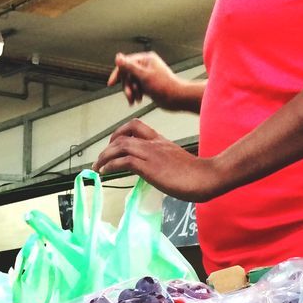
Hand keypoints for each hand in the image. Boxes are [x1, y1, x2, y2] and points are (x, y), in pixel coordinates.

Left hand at [93, 119, 226, 201]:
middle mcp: (153, 143)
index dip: (120, 132)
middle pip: (124, 134)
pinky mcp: (148, 167)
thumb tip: (154, 171)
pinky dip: (110, 165)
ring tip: (97, 166)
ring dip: (104, 156)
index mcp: (160, 140)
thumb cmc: (195, 174)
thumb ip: (162, 161)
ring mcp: (150, 154)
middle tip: (100, 158)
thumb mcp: (175, 161)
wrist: (205, 177)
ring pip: (120, 146)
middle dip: (108, 145)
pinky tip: (105, 172)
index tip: (113, 144)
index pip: (136, 126)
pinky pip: (123, 161)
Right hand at [108, 51, 185, 109]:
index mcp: (145, 59)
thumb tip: (118, 57)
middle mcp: (145, 65)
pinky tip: (138, 100)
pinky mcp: (147, 84)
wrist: (175, 98)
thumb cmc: (163, 86)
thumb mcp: (143, 76)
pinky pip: (136, 88)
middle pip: (127, 75)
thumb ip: (129, 67)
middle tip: (130, 96)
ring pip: (131, 83)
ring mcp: (146, 75)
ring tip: (135, 100)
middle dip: (127, 87)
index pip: (126, 63)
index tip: (110, 84)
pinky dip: (135, 95)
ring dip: (131, 92)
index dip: (118, 73)